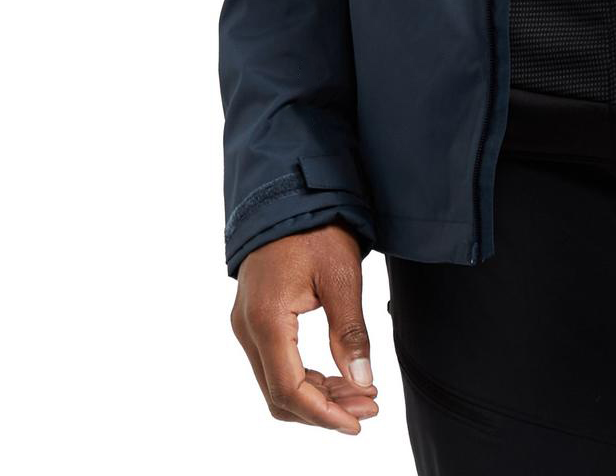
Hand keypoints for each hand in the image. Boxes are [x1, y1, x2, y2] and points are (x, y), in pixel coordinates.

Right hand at [230, 225, 380, 431]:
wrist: (289, 192)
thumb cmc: (315, 227)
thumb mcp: (342, 276)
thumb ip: (350, 332)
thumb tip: (362, 382)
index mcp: (265, 319)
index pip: (288, 388)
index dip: (323, 414)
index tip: (358, 422)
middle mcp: (247, 328)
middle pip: (280, 394)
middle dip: (325, 409)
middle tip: (369, 407)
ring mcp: (246, 324)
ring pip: (277, 382)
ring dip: (318, 396)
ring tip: (361, 395)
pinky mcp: (254, 319)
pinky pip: (276, 363)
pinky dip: (306, 378)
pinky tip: (338, 377)